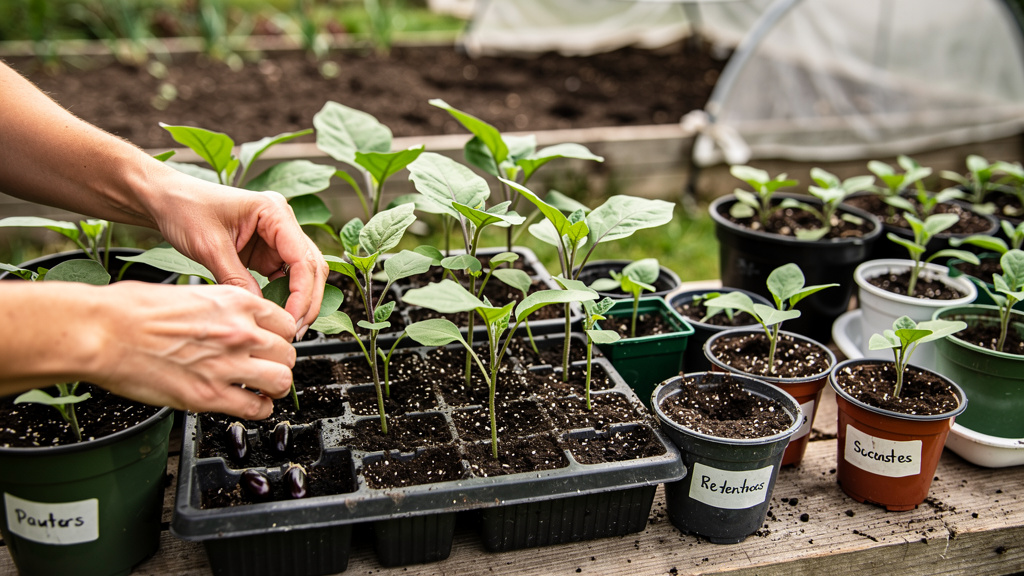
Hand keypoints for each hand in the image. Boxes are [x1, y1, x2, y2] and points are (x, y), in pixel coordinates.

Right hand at [91, 282, 297, 418]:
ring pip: (282, 381)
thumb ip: (222, 310)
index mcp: (236, 302)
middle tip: (266, 368)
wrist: (104, 332)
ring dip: (274, 388)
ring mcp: (228, 365)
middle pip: (288, 353)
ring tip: (262, 389)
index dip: (280, 337)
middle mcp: (240, 332)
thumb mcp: (192, 294)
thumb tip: (233, 321)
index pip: (286, 323)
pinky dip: (259, 410)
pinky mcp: (210, 396)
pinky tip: (249, 405)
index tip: (272, 344)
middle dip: (279, 363)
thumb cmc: (133, 310)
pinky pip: (257, 409)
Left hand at [148, 171, 328, 338]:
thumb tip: (259, 310)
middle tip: (296, 329)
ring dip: (300, 300)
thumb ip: (236, 279)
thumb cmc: (185, 209)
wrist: (166, 200)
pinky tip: (278, 313)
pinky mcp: (266, 250)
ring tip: (290, 325)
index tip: (292, 319)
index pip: (302, 258)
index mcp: (273, 211)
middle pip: (312, 266)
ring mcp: (276, 236)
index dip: (303, 293)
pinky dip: (285, 296)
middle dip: (308, 300)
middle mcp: (282, 221)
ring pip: (303, 273)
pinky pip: (285, 276)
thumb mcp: (209, 247)